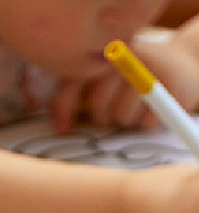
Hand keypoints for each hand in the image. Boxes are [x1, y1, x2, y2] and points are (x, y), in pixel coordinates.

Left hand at [52, 29, 198, 132]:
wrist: (182, 62)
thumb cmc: (133, 77)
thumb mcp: (104, 78)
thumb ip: (77, 94)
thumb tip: (60, 128)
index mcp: (105, 52)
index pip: (74, 83)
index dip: (64, 110)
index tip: (62, 130)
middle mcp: (126, 56)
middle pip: (99, 105)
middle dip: (104, 117)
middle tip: (114, 112)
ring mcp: (150, 69)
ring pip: (122, 116)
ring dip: (127, 120)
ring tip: (137, 106)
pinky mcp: (170, 87)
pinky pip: (146, 123)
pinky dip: (148, 123)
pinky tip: (154, 107)